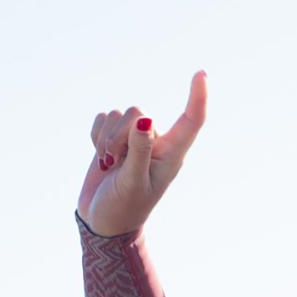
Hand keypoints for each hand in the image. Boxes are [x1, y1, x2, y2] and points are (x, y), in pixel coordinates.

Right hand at [79, 71, 208, 236]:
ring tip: (108, 163)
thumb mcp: (132, 183)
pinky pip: (103, 117)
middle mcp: (156, 143)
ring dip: (106, 138)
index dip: (198, 96)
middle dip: (119, 134)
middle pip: (139, 113)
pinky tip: (100, 156)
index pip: (192, 120)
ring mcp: (133, 139)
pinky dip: (96, 135)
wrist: (101, 222)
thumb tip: (144, 121)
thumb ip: (138, 152)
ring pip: (119, 114)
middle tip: (115, 161)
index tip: (201, 73)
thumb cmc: (123, 208)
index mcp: (171, 155)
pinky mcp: (112, 138)